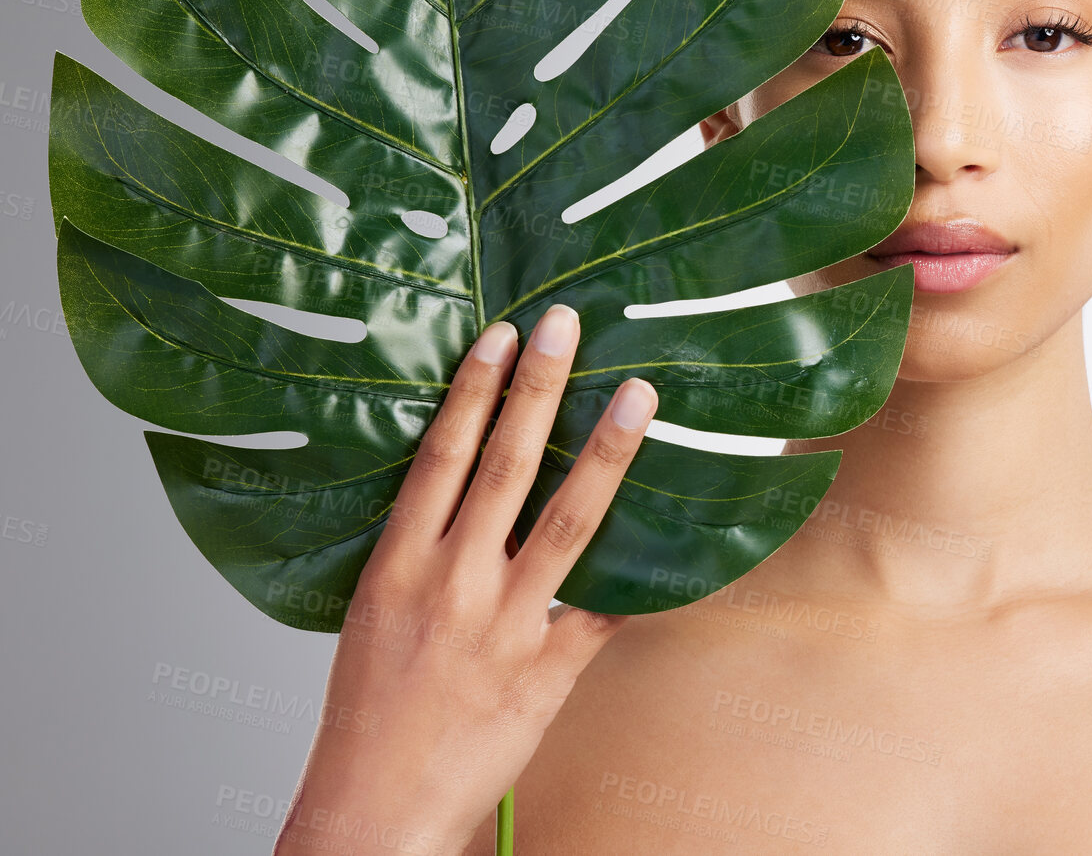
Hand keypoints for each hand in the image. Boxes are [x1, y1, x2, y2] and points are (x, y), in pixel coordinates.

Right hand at [274, 305, 655, 855]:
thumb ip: (422, 545)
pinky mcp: (545, 671)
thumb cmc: (370, 708)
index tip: (504, 334)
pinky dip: (644, 573)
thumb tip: (467, 480)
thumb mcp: (376, 609)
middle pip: (505, 464)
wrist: (374, 806)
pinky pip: (606, 610)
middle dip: (540, 388)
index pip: (442, 455)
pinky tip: (682, 530)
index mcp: (399, 563)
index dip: (475, 389)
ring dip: (606, 453)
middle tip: (569, 324)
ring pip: (567, 520)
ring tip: (638, 395)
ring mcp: (504, 626)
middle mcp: (451, 582)